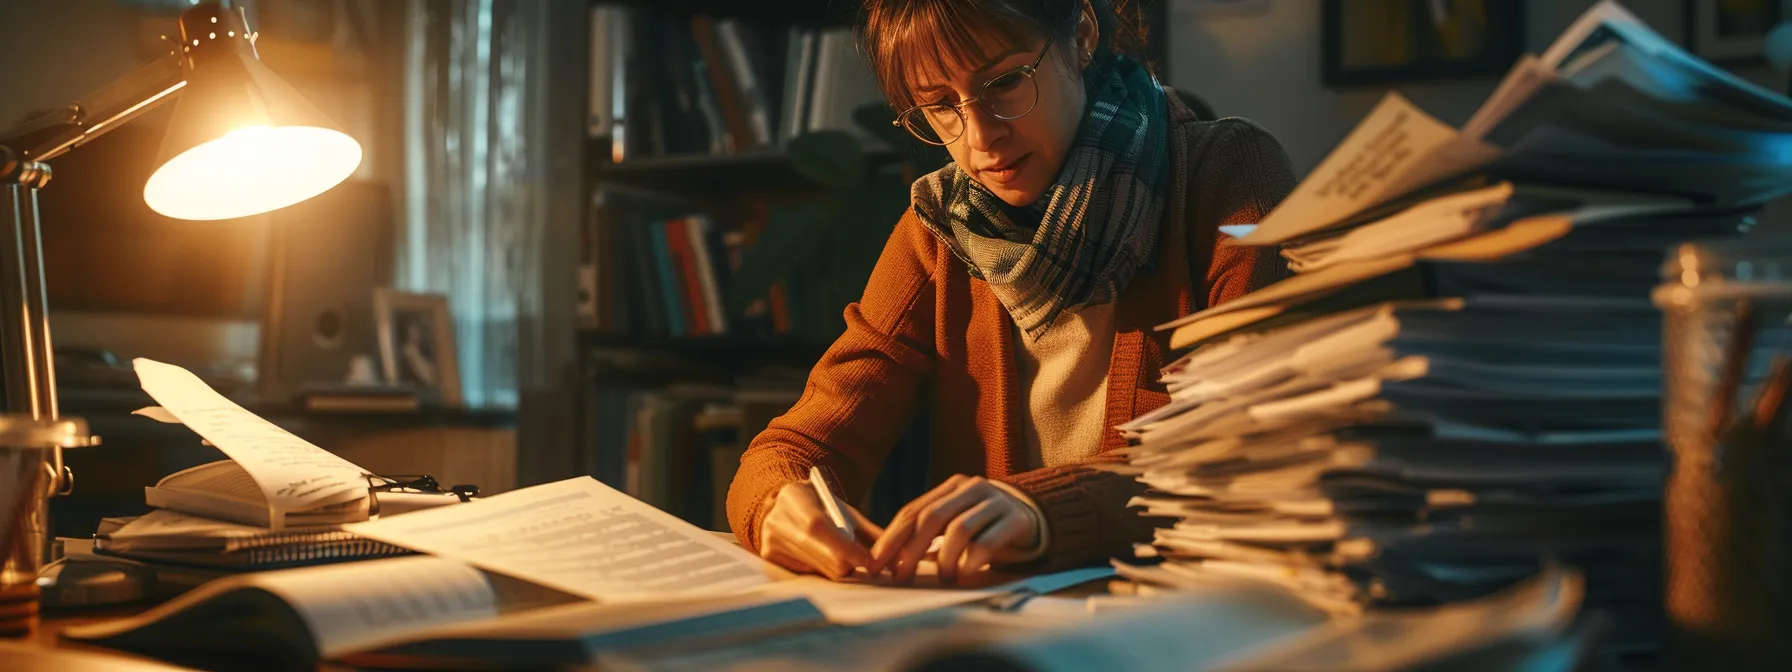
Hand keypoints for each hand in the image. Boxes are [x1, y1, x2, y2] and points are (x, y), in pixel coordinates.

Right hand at [757, 479, 882, 580]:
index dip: (846, 548)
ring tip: (845, 558)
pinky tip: (824, 559)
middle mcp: (777, 523)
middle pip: (821, 557)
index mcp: (794, 500)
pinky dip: (823, 571)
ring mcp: (770, 544)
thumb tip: (896, 554)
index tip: (869, 561)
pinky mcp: (770, 561)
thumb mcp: (841, 508)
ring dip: (838, 569)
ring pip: (819, 572)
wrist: (780, 505)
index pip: (819, 528)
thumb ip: (867, 530)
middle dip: (849, 563)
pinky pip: (809, 576)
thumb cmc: (819, 505)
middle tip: (862, 561)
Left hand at [870, 475, 1039, 584]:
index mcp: (950, 487)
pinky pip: (988, 541)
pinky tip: (965, 573)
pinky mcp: (1016, 519)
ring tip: (944, 578)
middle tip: (901, 577)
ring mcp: (995, 501)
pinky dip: (972, 560)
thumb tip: (887, 561)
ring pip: (959, 529)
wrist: (1035, 516)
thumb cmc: (986, 525)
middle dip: (911, 550)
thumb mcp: (957, 521)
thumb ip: (929, 532)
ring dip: (944, 559)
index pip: (912, 511)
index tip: (875, 565)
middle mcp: (971, 488)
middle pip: (932, 518)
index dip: (890, 539)